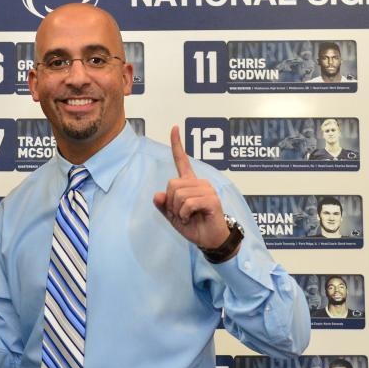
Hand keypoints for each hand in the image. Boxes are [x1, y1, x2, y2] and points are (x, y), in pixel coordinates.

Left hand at [152, 126, 230, 249]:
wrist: (209, 240)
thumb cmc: (194, 225)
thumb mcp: (172, 216)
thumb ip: (163, 205)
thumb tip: (157, 195)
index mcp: (190, 183)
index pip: (181, 161)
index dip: (177, 145)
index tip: (174, 128)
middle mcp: (199, 182)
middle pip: (172, 184)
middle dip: (171, 203)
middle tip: (181, 213)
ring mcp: (207, 189)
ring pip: (179, 195)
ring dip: (178, 210)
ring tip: (188, 216)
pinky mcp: (211, 199)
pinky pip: (188, 203)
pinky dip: (185, 214)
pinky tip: (193, 217)